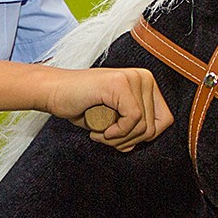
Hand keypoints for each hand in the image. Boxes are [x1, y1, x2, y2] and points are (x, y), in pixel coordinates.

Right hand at [46, 67, 171, 151]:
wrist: (53, 93)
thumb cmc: (82, 106)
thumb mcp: (116, 118)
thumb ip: (135, 127)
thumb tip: (147, 139)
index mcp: (146, 83)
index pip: (164, 120)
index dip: (142, 137)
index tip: (119, 137)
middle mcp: (143, 77)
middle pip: (154, 126)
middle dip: (128, 140)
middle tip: (105, 137)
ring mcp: (132, 78)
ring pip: (143, 126)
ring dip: (119, 139)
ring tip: (100, 133)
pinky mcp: (120, 84)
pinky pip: (132, 119)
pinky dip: (116, 133)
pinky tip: (98, 130)